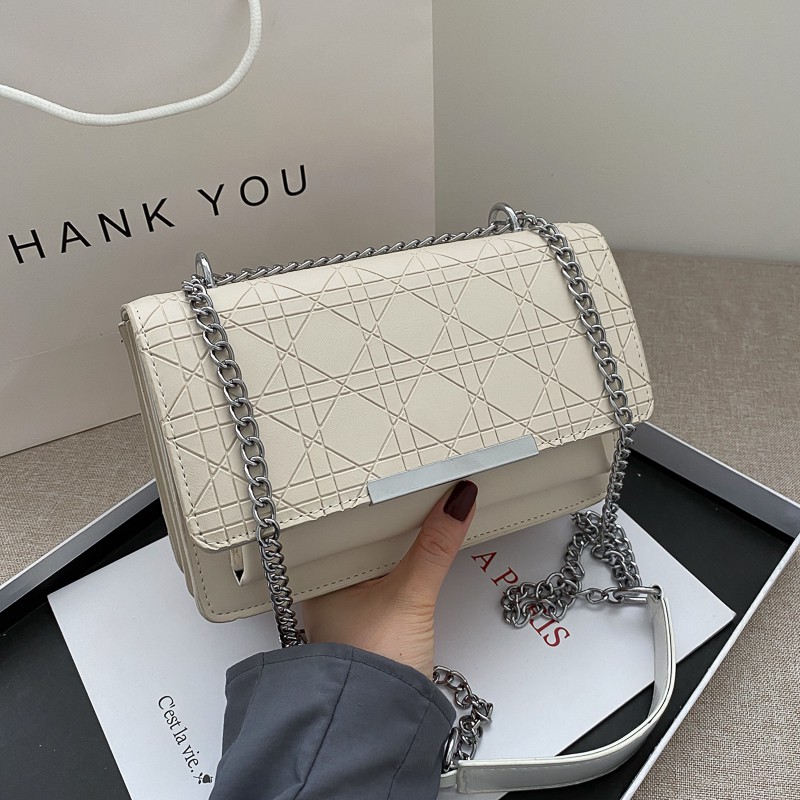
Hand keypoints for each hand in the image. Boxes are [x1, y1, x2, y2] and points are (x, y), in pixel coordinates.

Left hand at [303, 480, 477, 676]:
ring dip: (401, 544)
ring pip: (379, 562)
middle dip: (390, 520)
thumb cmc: (373, 668)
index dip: (370, 501)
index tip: (395, 476)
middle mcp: (332, 594)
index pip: (346, 526)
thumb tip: (456, 502)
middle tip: (414, 484)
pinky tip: (422, 555)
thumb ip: (434, 547)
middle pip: (364, 542)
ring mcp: (354, 611)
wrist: (381, 725)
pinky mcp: (377, 626)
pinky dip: (408, 567)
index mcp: (323, 580)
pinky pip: (392, 581)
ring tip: (422, 511)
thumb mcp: (410, 596)